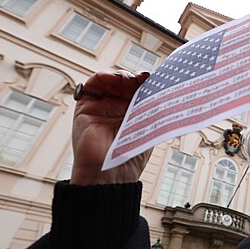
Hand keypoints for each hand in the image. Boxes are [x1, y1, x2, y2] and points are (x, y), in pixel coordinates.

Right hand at [70, 70, 151, 185]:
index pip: (140, 91)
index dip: (147, 83)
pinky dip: (104, 76)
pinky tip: (116, 78)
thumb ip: (151, 109)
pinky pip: (92, 84)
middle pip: (125, 83)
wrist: (110, 173)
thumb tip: (163, 90)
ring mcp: (101, 107)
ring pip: (110, 81)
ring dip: (121, 75)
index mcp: (134, 114)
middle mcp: (117, 109)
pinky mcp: (86, 107)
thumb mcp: (147, 128)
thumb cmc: (130, 157)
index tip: (156, 80)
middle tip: (145, 78)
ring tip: (131, 79)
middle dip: (135, 77)